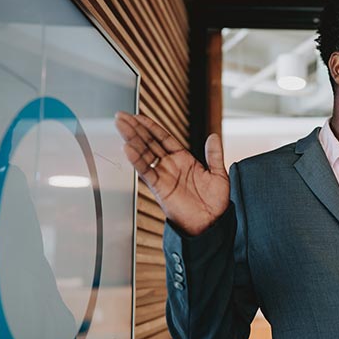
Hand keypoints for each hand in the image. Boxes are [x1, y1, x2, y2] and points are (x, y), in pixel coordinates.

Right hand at [114, 112, 228, 235]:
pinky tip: (128, 148)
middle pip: (149, 143)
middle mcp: (171, 166)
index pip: (164, 138)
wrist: (212, 222)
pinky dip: (137, 160)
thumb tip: (214, 136)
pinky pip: (146, 172)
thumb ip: (214, 155)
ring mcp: (164, 176)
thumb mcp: (218, 174)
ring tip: (120, 125)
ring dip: (132, 139)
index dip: (151, 126)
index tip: (138, 116)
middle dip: (135, 129)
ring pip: (144, 154)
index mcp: (184, 159)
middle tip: (121, 116)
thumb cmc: (216, 201)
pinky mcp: (160, 188)